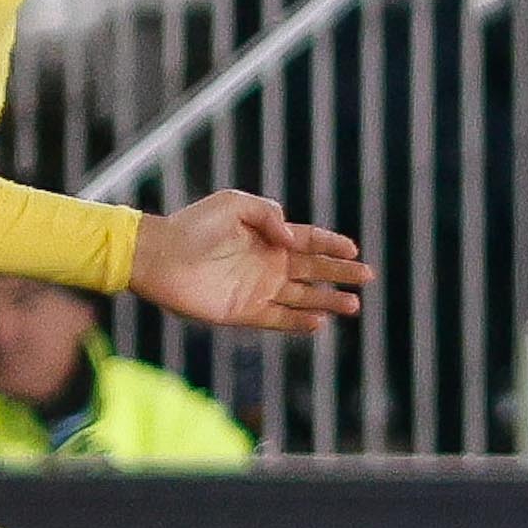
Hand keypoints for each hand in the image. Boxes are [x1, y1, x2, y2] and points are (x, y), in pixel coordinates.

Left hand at [131, 189, 371, 332]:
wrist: (159, 255)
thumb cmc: (193, 225)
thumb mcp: (234, 204)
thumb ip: (268, 214)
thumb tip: (293, 239)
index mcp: (268, 237)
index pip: (309, 240)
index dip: (333, 244)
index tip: (354, 249)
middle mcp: (267, 264)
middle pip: (314, 271)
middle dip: (342, 273)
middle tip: (368, 277)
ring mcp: (257, 289)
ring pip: (303, 298)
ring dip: (328, 302)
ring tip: (353, 305)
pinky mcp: (243, 312)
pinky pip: (278, 319)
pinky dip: (298, 322)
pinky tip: (319, 322)